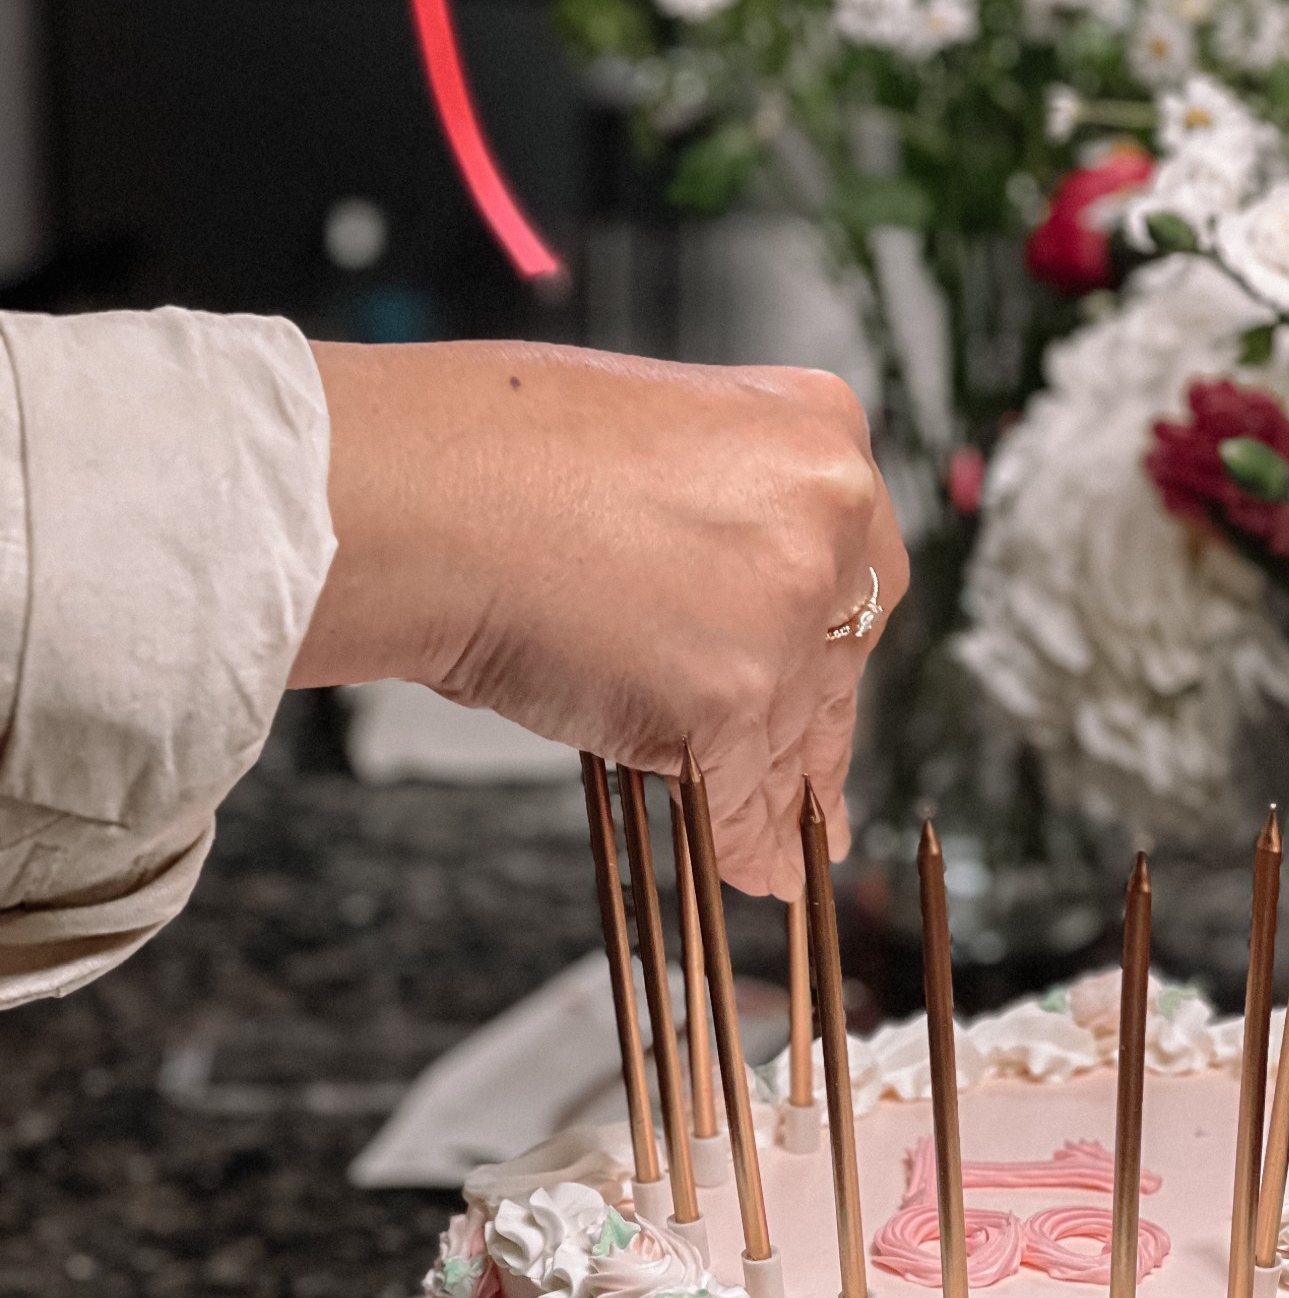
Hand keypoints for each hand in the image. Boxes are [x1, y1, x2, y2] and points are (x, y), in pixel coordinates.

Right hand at [294, 341, 906, 895]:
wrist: (422, 497)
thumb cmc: (492, 453)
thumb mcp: (657, 442)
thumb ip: (722, 514)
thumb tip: (729, 597)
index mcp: (815, 430)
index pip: (856, 564)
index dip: (826, 640)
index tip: (819, 680)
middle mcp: (825, 518)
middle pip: (841, 653)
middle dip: (814, 721)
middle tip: (807, 778)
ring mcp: (784, 613)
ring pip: (794, 734)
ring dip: (775, 791)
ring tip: (780, 842)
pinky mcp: (731, 702)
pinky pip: (747, 799)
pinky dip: (741, 841)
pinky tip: (752, 866)